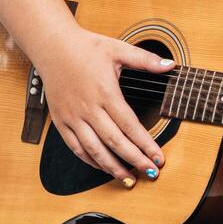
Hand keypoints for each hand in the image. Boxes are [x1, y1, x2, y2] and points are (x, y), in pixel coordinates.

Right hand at [29, 26, 172, 186]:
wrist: (51, 45)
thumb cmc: (86, 47)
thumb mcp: (118, 49)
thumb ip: (145, 60)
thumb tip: (170, 65)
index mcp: (105, 92)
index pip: (130, 125)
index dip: (146, 144)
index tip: (158, 157)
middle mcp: (88, 108)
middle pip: (115, 142)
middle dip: (135, 160)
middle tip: (150, 173)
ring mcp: (72, 117)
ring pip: (94, 150)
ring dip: (112, 167)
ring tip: (129, 178)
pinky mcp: (61, 121)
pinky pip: (76, 147)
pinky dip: (90, 160)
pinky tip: (103, 167)